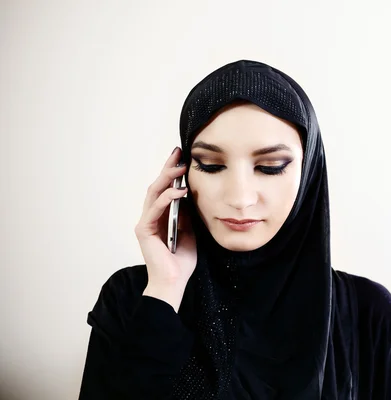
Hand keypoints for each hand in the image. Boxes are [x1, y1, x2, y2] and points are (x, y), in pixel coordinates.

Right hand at [134, 147, 196, 311]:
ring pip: (154, 192)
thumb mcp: (191, 231)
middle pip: (157, 186)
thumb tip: (191, 194)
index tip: (182, 157)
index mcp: (161, 216)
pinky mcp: (144, 230)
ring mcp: (146, 222)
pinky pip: (155, 208)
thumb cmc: (182, 261)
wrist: (174, 282)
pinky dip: (167, 197)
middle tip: (179, 152)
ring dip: (168, 178)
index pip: (165, 189)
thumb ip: (188, 214)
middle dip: (168, 168)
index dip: (172, 173)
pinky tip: (180, 191)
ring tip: (181, 167)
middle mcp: (150, 217)